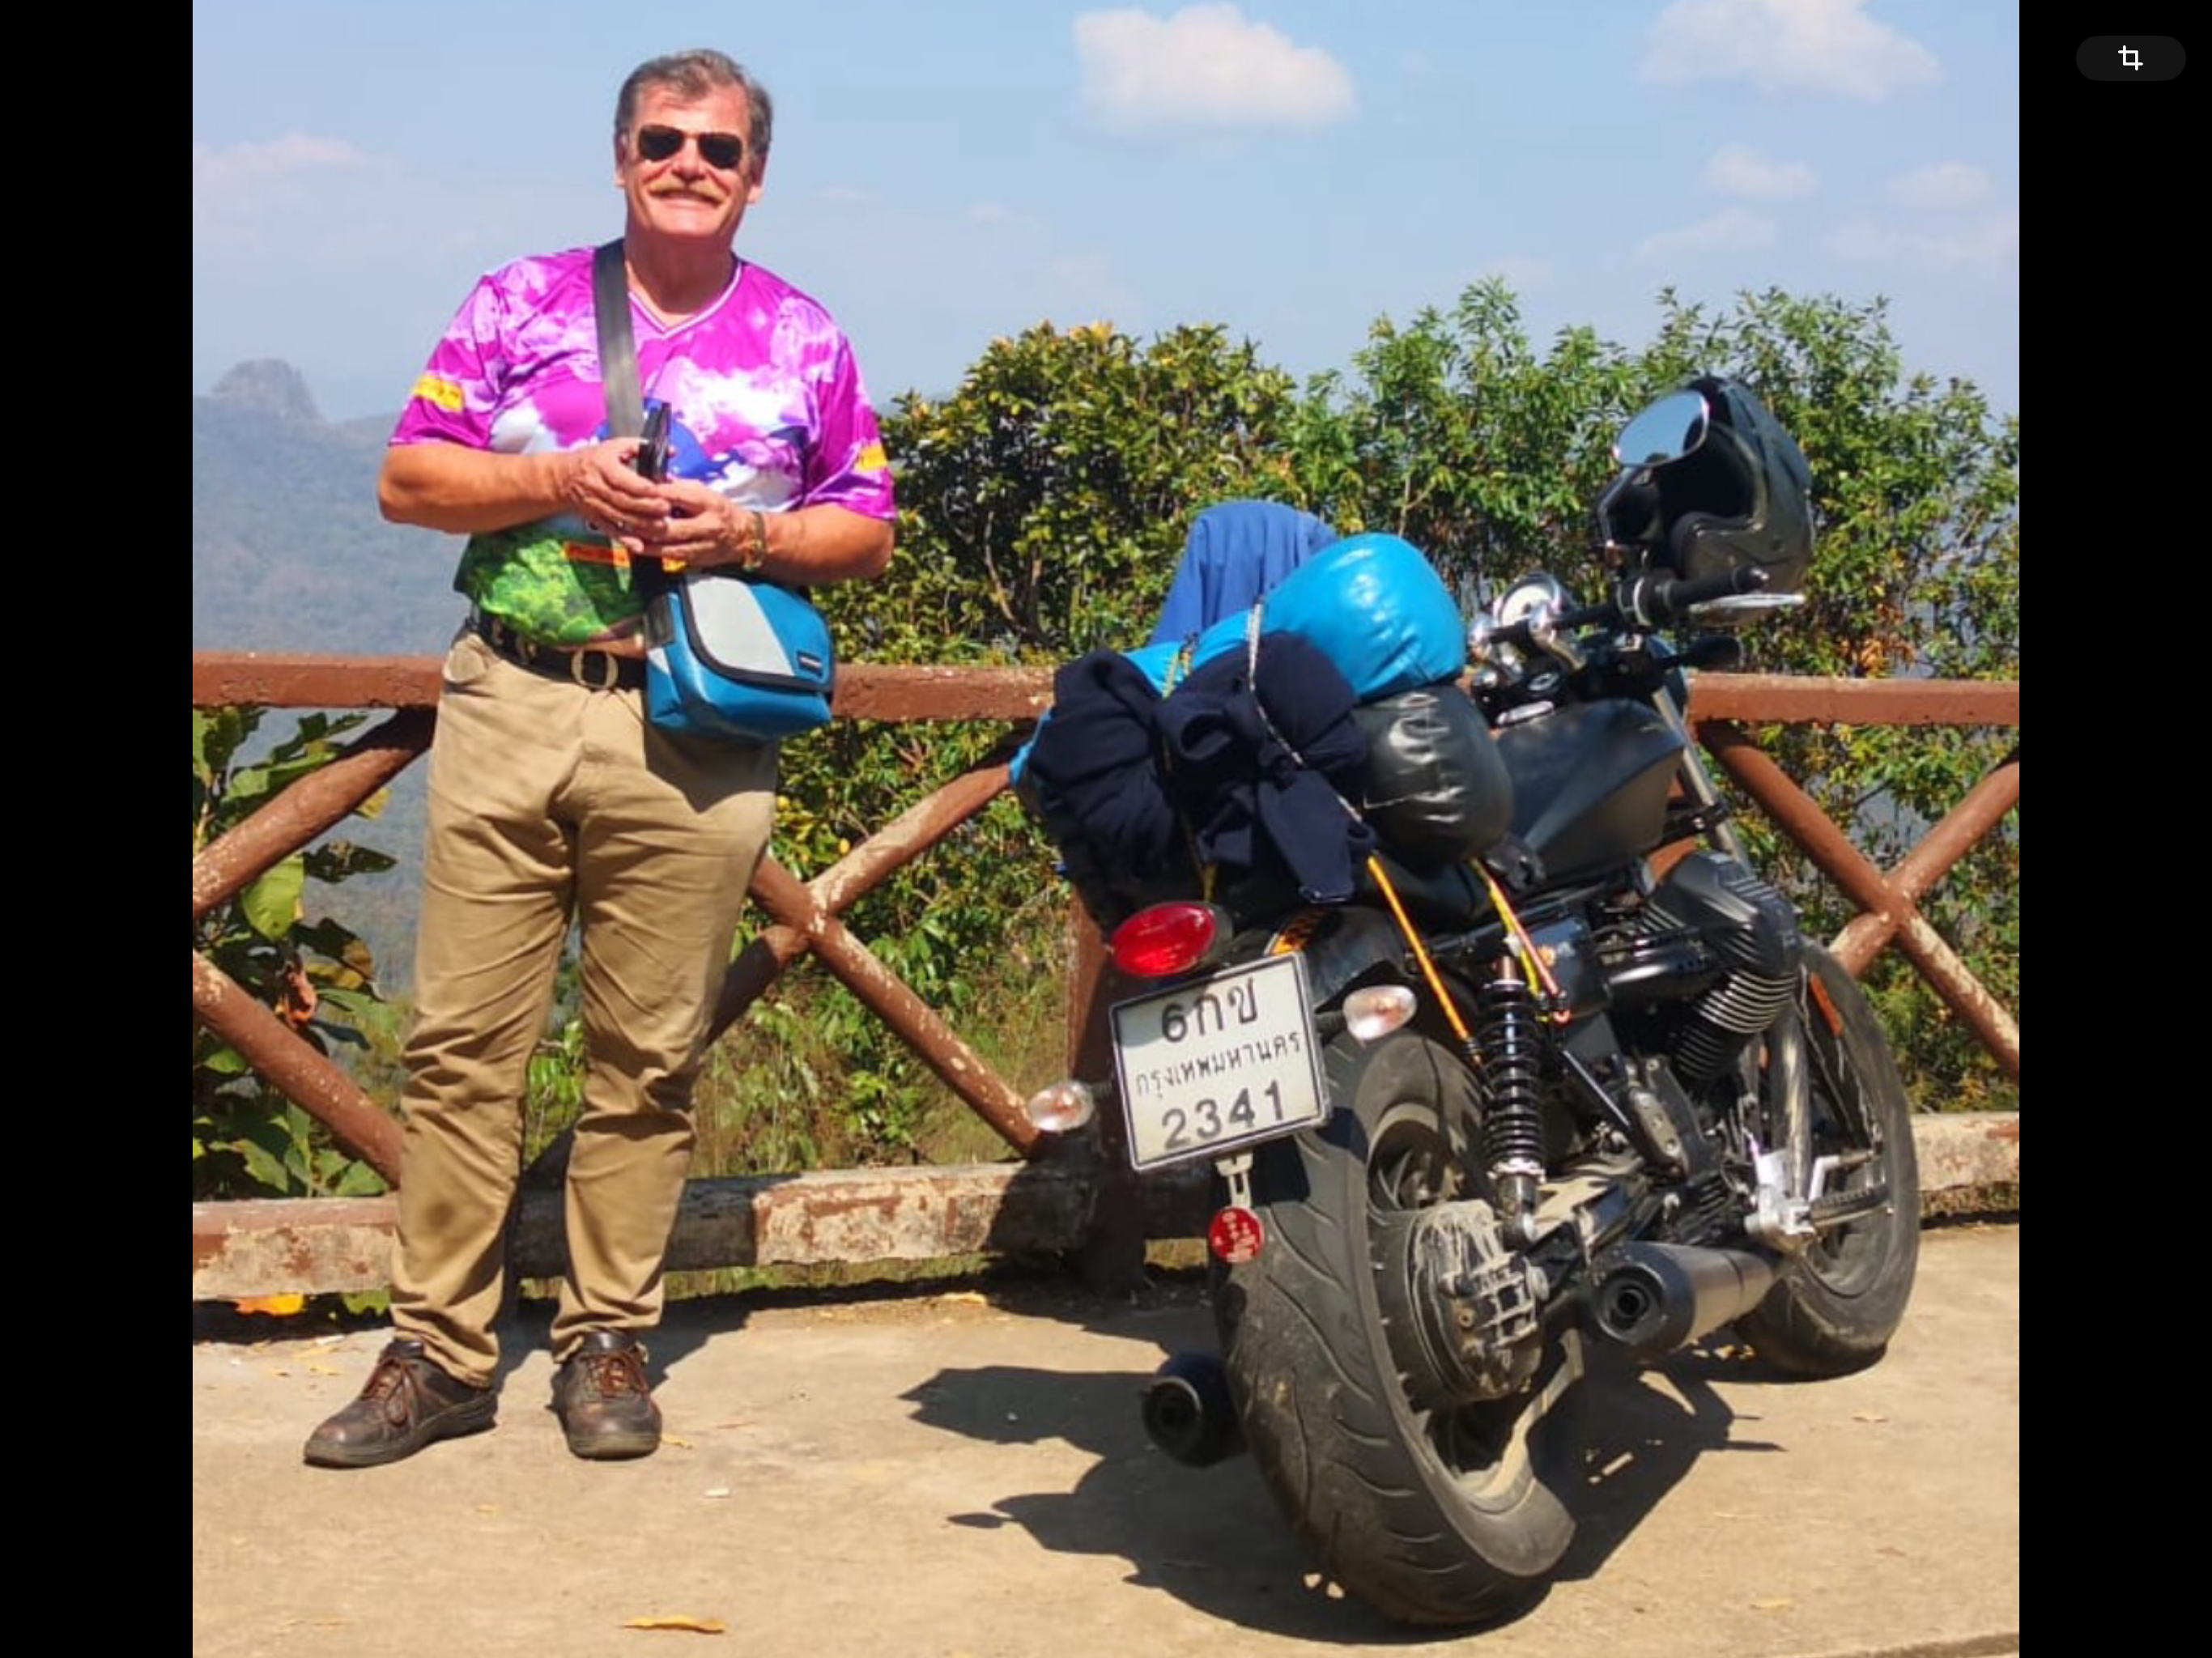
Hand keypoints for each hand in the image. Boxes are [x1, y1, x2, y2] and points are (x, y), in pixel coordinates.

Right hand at [560, 439, 669, 545]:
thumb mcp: (613, 446)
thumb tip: (671, 451)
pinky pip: (611, 531)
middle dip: (647, 507)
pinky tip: (639, 546)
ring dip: (641, 525)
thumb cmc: (592, 460)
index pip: (625, 480)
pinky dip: (625, 540)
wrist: (562, 478)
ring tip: (661, 528)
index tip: (661, 492)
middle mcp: (598, 488)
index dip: (643, 488)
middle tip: (667, 510)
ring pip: (620, 518)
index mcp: (603, 468)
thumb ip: (640, 447)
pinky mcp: (596, 519)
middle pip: (624, 501)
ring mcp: (596, 506)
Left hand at [639, 478, 756, 569]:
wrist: (744, 536)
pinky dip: (655, 552)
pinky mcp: (700, 558)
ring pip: (670, 545)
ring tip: (628, 534)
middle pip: (671, 526)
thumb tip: (653, 482)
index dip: (654, 494)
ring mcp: (704, 544)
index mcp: (708, 502)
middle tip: (625, 518)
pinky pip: (673, 557)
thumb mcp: (703, 492)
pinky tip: (640, 547)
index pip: (677, 496)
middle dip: (646, 524)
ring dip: (647, 541)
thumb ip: (679, 488)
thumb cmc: (718, 510)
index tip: (634, 491)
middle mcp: (708, 524)